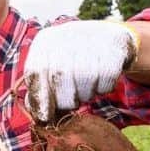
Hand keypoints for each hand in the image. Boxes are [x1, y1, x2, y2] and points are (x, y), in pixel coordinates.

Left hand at [23, 20, 139, 121]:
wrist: (107, 39)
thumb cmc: (73, 61)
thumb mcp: (53, 68)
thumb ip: (42, 90)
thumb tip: (40, 117)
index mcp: (45, 40)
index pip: (35, 70)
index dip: (39, 96)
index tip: (45, 116)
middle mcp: (66, 33)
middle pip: (60, 76)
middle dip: (65, 99)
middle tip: (71, 103)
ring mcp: (92, 36)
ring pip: (85, 78)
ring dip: (86, 94)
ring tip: (86, 90)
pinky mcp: (114, 43)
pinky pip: (107, 77)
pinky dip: (103, 88)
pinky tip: (100, 82)